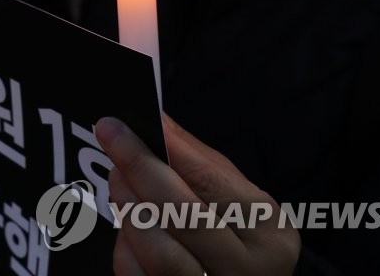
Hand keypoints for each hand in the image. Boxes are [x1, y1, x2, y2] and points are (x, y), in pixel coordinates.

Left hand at [96, 114, 299, 275]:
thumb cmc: (238, 236)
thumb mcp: (237, 197)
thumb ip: (198, 159)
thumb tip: (157, 119)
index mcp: (269, 231)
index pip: (212, 183)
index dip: (168, 149)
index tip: (132, 122)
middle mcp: (247, 270)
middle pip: (183, 215)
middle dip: (140, 168)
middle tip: (110, 134)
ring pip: (159, 251)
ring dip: (128, 205)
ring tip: (117, 176)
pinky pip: (138, 275)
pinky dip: (125, 246)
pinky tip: (125, 225)